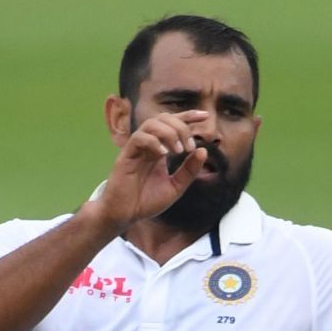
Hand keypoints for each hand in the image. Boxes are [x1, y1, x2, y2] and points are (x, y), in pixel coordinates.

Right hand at [91, 110, 211, 231]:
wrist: (126, 215)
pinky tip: (164, 155)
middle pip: (163, 118)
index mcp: (160, 149)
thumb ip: (189, 170)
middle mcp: (148, 145)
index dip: (188, 116)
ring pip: (151, 124)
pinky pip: (139, 138)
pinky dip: (154, 142)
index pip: (173, 124)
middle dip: (181, 127)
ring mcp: (136, 148)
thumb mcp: (175, 186)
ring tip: (178, 151)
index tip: (205, 116)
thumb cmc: (147, 201)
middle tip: (189, 147)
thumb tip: (203, 150)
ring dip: (169, 133)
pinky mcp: (126, 156)